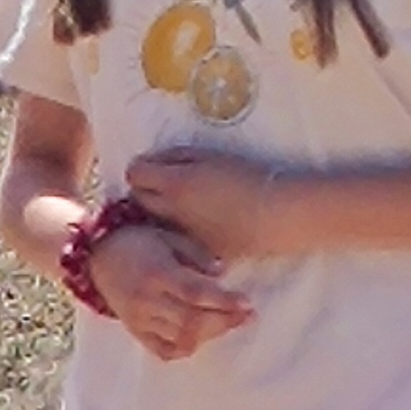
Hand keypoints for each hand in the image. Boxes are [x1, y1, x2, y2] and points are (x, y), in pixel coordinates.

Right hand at [88, 217, 252, 364]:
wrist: (96, 255)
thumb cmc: (138, 240)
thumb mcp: (167, 236)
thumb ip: (195, 253)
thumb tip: (221, 273)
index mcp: (157, 274)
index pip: (195, 293)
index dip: (224, 301)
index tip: (247, 304)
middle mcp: (147, 301)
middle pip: (192, 321)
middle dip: (224, 321)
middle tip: (246, 316)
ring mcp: (140, 319)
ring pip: (181, 338)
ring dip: (210, 333)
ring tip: (226, 322)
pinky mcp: (135, 331)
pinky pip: (164, 350)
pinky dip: (185, 347)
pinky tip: (199, 335)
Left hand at [122, 147, 287, 266]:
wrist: (275, 215)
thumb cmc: (248, 177)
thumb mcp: (211, 156)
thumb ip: (177, 156)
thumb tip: (154, 159)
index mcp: (175, 184)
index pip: (134, 174)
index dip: (141, 168)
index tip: (153, 167)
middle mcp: (171, 213)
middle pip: (139, 200)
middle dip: (146, 191)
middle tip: (166, 185)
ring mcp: (182, 236)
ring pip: (156, 223)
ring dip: (162, 213)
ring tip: (187, 206)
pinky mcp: (196, 253)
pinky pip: (178, 241)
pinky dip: (182, 233)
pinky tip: (202, 226)